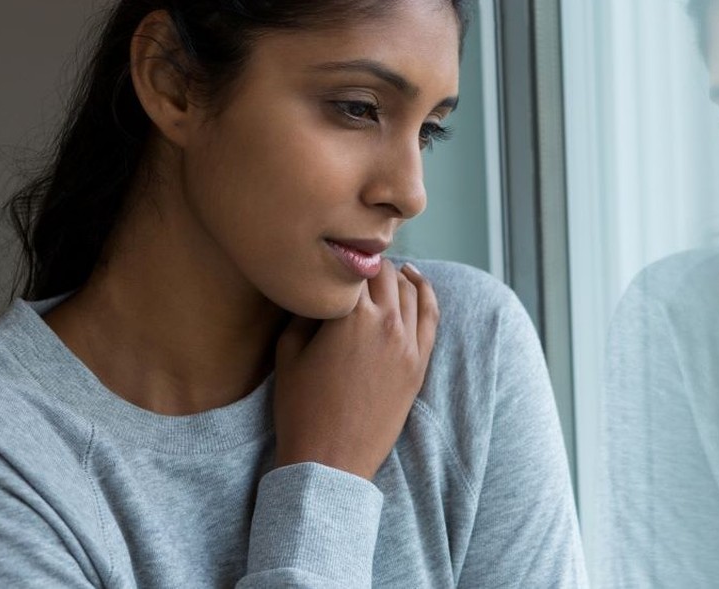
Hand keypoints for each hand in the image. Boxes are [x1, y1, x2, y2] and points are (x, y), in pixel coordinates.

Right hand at [272, 261, 437, 480]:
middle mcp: (385, 323)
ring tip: (380, 270)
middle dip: (367, 265)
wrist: (330, 460)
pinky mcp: (420, 363)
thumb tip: (319, 285)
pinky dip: (424, 292)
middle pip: (383, 273)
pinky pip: (430, 314)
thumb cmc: (301, 409)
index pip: (353, 267)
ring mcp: (408, 344)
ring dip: (394, 275)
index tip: (330, 257)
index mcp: (350, 316)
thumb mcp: (288, 352)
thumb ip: (305, 311)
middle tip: (352, 265)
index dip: (340, 259)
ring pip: (409, 289)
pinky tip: (414, 280)